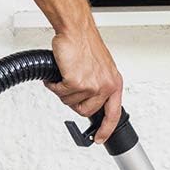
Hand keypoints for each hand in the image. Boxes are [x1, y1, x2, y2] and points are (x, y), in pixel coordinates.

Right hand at [46, 26, 123, 143]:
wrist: (75, 30)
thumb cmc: (85, 45)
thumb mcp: (100, 68)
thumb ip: (98, 87)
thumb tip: (89, 103)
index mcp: (114, 83)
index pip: (113, 114)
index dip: (106, 129)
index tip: (100, 138)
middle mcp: (106, 85)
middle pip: (86, 111)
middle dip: (74, 101)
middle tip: (70, 86)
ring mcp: (92, 85)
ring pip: (71, 103)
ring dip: (63, 90)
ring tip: (66, 74)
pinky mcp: (77, 82)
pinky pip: (61, 94)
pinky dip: (55, 85)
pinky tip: (59, 73)